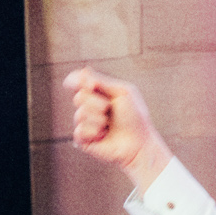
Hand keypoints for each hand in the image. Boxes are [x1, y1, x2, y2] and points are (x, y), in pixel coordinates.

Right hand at [63, 68, 170, 193]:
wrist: (138, 143)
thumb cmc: (134, 117)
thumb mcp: (121, 92)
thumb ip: (101, 80)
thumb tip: (82, 71)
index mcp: (98, 93)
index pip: (78, 82)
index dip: (76, 80)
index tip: (87, 84)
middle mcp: (89, 107)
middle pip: (79, 96)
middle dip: (96, 102)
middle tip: (109, 109)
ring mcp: (85, 123)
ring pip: (80, 114)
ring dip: (98, 118)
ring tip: (108, 125)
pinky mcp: (83, 140)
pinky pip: (79, 130)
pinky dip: (94, 131)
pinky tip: (103, 135)